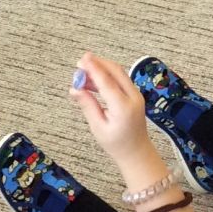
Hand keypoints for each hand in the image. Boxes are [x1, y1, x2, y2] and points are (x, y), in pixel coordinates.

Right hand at [68, 53, 151, 168]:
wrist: (137, 152)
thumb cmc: (117, 144)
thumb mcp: (98, 127)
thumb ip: (88, 105)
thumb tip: (75, 89)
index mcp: (123, 107)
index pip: (107, 82)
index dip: (94, 69)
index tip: (82, 59)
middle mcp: (133, 98)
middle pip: (115, 71)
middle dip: (98, 63)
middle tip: (80, 62)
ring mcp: (136, 95)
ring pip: (118, 73)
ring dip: (101, 69)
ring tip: (82, 74)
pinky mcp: (134, 95)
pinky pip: (120, 79)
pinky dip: (106, 76)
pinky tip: (92, 81)